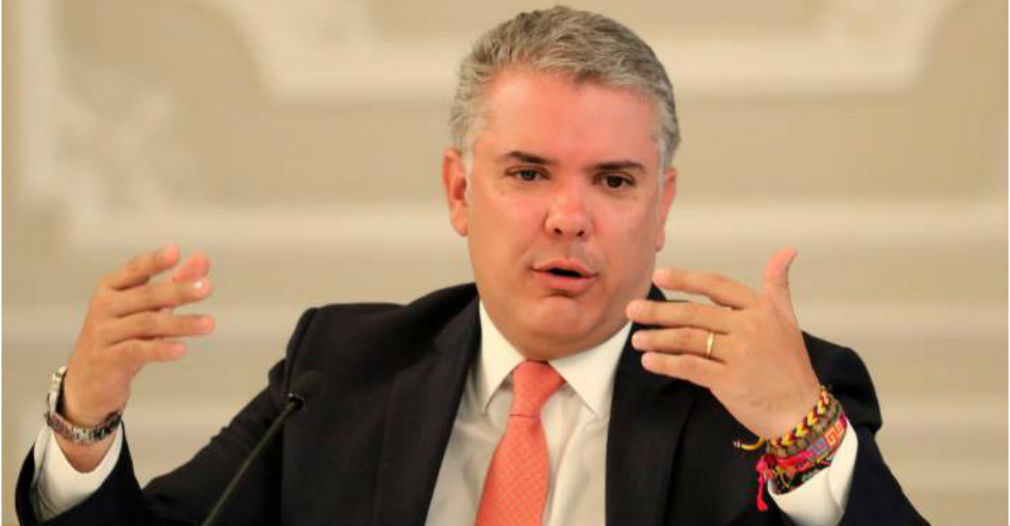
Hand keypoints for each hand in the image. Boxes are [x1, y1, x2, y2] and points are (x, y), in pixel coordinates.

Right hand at [62, 244, 214, 428]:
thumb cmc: (123, 336)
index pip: (135, 270)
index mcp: (111, 288)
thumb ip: (175, 282)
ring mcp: (103, 333)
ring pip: (146, 324)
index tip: (175, 251)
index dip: (154, 261)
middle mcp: (104, 307)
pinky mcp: (107, 360)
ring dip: (181, 323)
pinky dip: (160, 349)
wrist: (88, 381)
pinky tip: (182, 349)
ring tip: (209, 324)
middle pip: (146, 296)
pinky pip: (136, 351)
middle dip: (178, 290)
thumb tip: (203, 258)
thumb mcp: (148, 308)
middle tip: (207, 287)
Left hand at [626, 246, 820, 439]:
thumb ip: (778, 285)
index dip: (685, 279)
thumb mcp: (788, 319)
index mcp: (760, 309)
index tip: (659, 276)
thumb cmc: (790, 364)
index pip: (716, 285)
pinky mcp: (730, 381)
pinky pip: (690, 367)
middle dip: (659, 311)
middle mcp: (750, 327)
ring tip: (637, 339)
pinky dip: (667, 363)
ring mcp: (740, 355)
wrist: (801, 410)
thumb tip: (787, 250)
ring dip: (657, 338)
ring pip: (688, 339)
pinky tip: (650, 361)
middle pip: (694, 313)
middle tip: (632, 309)